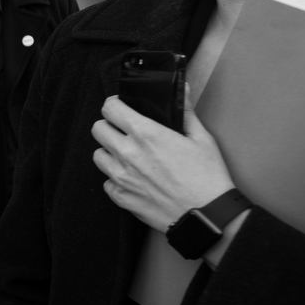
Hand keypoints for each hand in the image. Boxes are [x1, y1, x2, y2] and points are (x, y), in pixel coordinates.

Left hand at [91, 90, 234, 230]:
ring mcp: (120, 177)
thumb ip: (185, 111)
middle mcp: (127, 153)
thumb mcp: (201, 138)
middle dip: (108, 126)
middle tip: (123, 130)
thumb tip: (180, 89)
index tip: (121, 107)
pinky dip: (116, 178)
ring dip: (109, 152)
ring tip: (127, 155)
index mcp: (145, 134)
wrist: (206, 215)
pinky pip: (106, 181)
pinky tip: (133, 178)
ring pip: (98, 155)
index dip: (114, 104)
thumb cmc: (207, 177)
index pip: (110, 108)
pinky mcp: (120, 196)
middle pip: (97, 129)